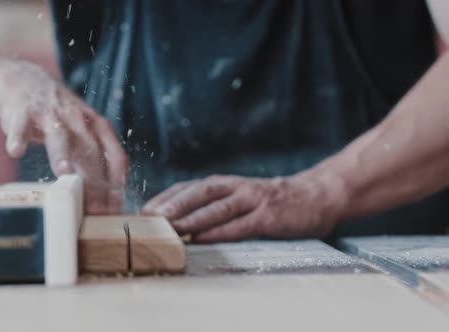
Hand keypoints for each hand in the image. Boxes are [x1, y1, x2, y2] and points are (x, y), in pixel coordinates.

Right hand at [0, 60, 128, 213]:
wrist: (24, 83)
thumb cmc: (59, 118)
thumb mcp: (84, 133)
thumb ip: (96, 162)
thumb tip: (109, 200)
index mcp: (97, 127)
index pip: (114, 155)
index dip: (116, 181)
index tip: (114, 207)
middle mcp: (77, 119)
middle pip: (90, 151)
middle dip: (93, 180)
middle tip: (93, 208)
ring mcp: (50, 114)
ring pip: (59, 136)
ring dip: (62, 154)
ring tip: (64, 173)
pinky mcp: (23, 112)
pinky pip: (20, 126)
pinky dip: (18, 138)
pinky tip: (16, 151)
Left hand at [142, 174, 346, 242]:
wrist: (317, 194)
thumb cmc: (272, 199)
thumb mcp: (241, 195)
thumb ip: (217, 203)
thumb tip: (183, 219)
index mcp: (227, 183)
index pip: (189, 187)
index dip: (166, 197)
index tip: (144, 209)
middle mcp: (236, 187)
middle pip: (199, 192)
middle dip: (172, 203)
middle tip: (149, 215)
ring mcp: (253, 200)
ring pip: (217, 207)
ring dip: (191, 216)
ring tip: (170, 225)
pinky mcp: (268, 216)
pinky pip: (239, 225)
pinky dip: (219, 231)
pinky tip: (202, 237)